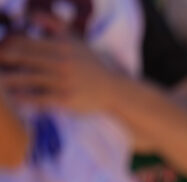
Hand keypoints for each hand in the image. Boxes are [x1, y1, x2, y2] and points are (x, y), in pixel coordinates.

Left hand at [0, 22, 122, 112]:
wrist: (113, 90)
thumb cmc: (90, 65)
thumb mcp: (76, 41)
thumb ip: (55, 24)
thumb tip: (32, 16)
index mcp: (62, 46)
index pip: (27, 41)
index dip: (10, 44)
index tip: (2, 50)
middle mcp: (62, 62)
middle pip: (24, 58)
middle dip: (5, 58)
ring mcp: (63, 81)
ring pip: (29, 78)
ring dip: (10, 79)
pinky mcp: (66, 99)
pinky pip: (39, 98)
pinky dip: (25, 98)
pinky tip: (14, 97)